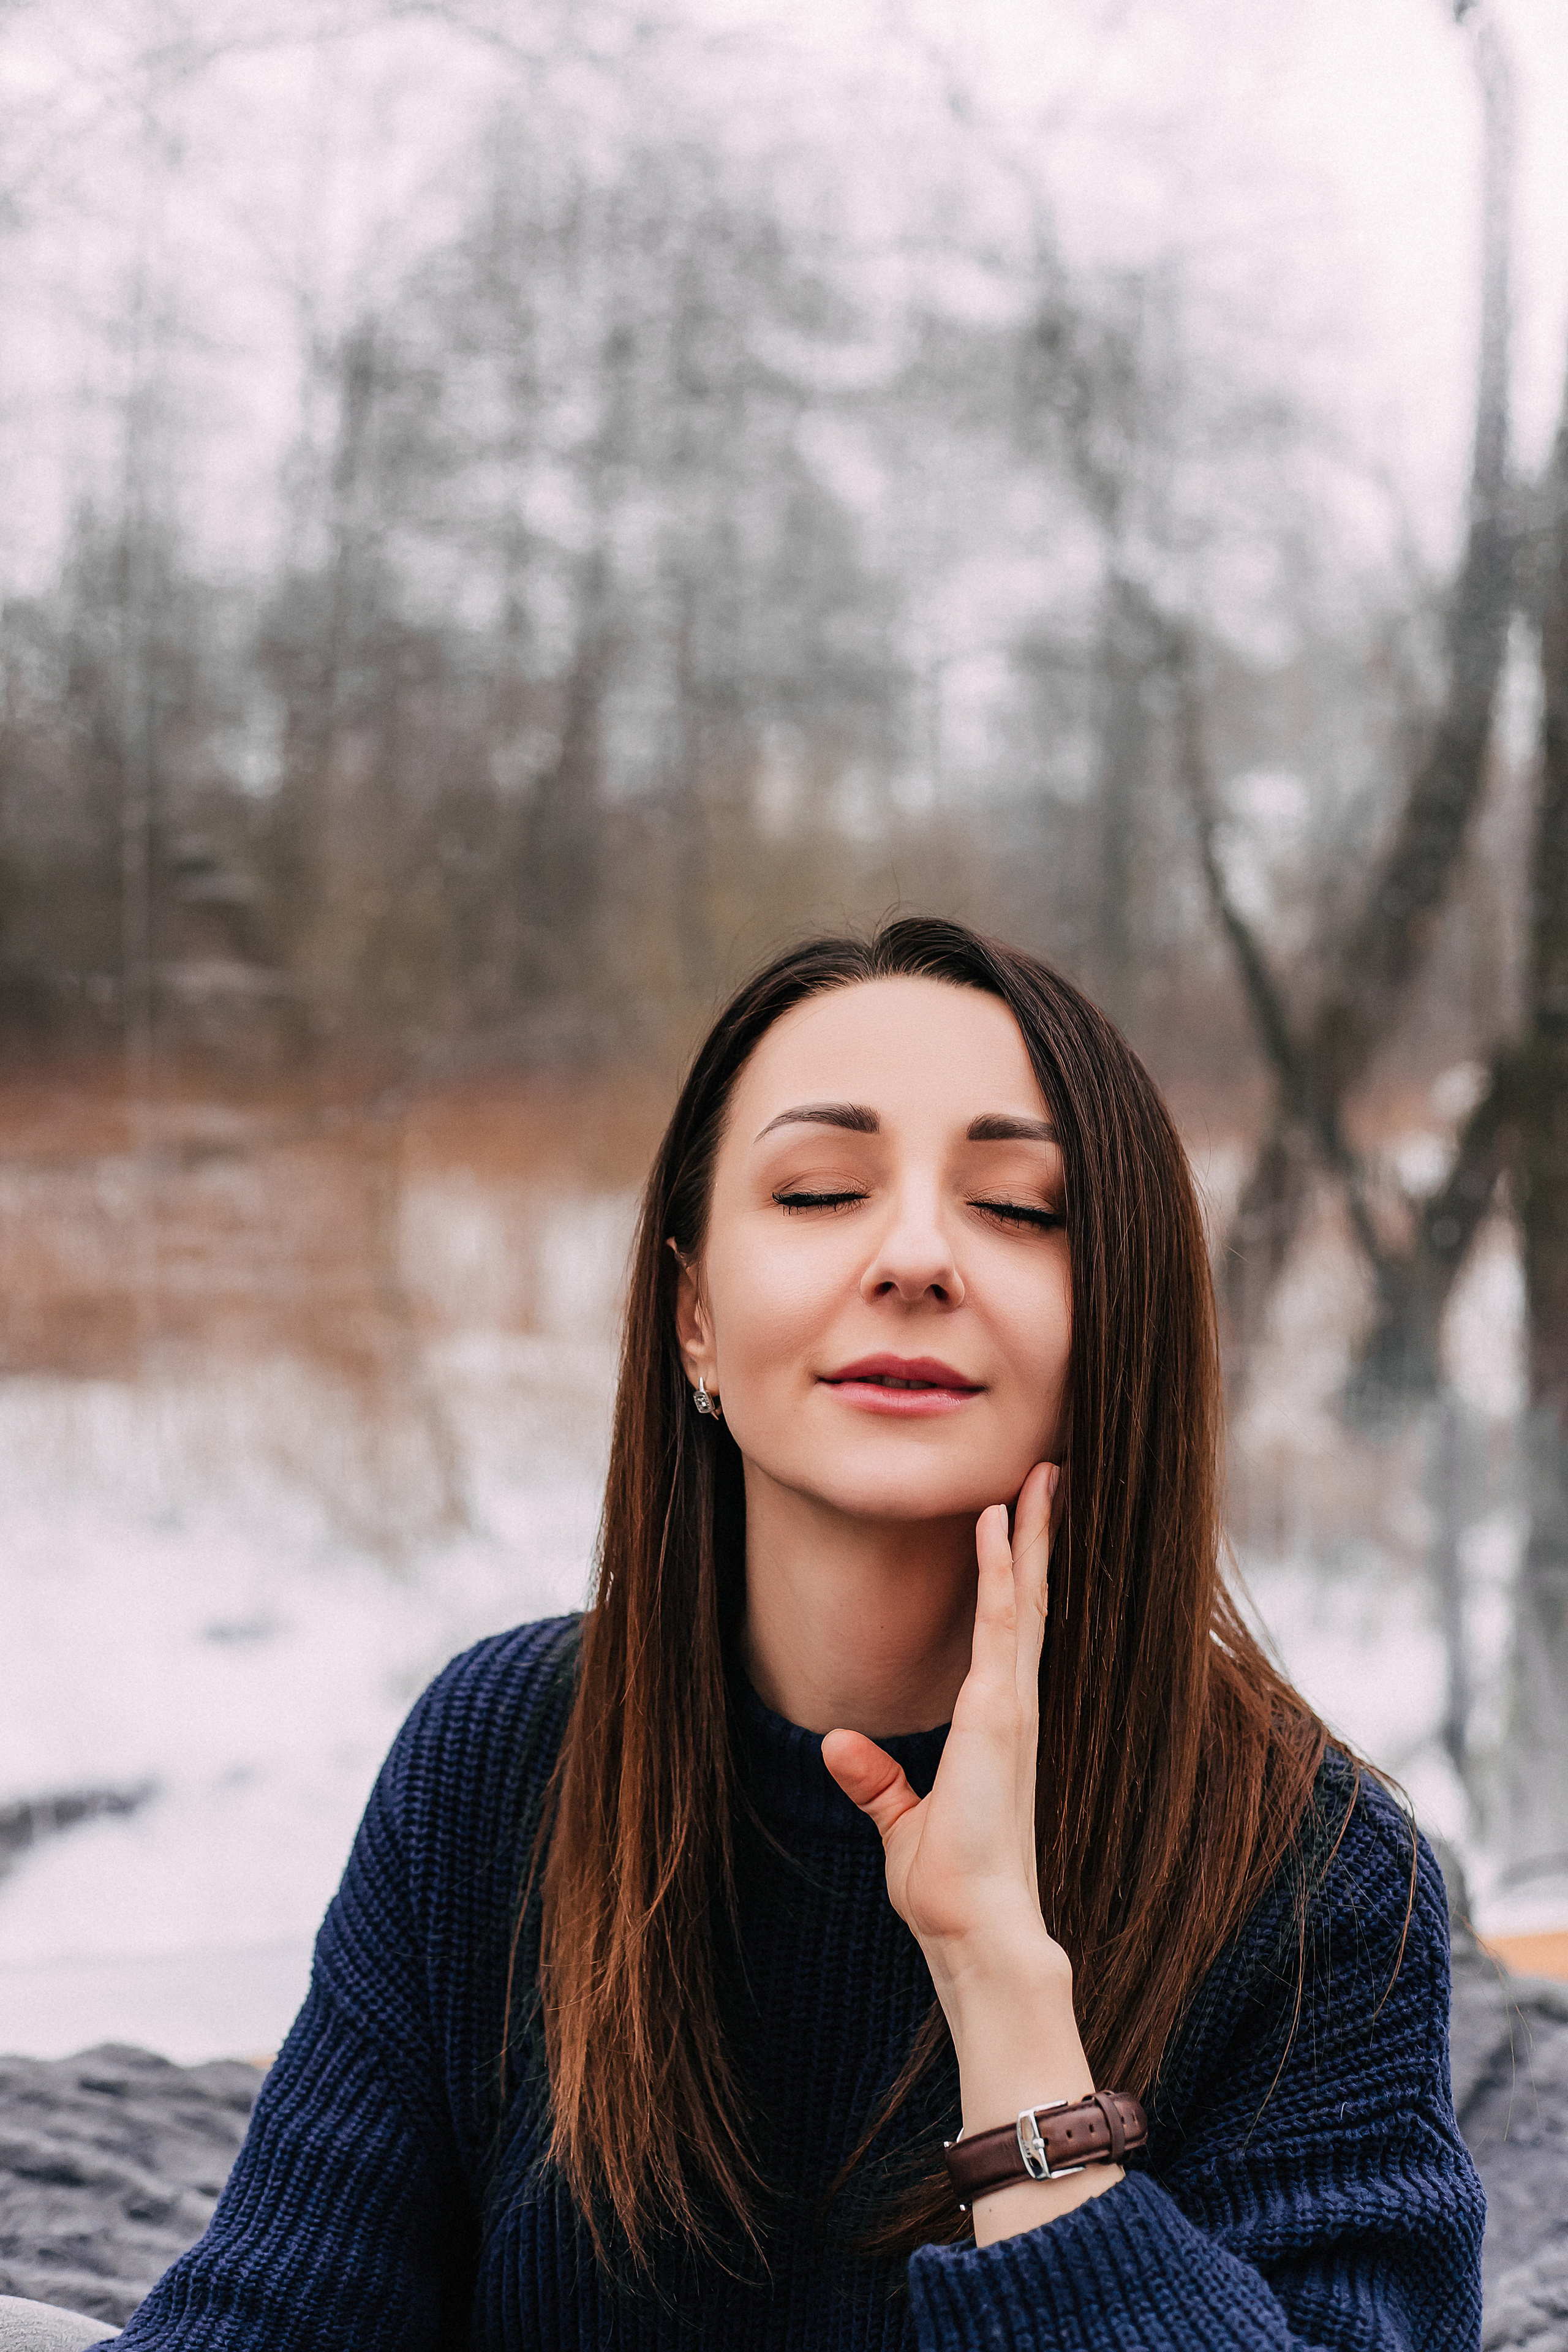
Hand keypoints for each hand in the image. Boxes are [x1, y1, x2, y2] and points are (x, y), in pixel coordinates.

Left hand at [821, 1459, 1059, 1989]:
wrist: (976, 1928)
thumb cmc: (950, 1888)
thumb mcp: (904, 1822)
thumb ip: (876, 1781)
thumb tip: (837, 1745)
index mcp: (998, 1725)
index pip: (1012, 1631)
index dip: (1018, 1573)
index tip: (1022, 1520)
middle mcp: (1013, 1707)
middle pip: (1031, 1601)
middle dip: (1038, 1537)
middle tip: (1049, 1475)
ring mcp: (1011, 1707)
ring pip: (1025, 1599)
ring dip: (1030, 1536)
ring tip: (1040, 1477)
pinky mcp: (998, 1714)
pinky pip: (1004, 1624)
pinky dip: (1003, 1571)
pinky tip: (1000, 1525)